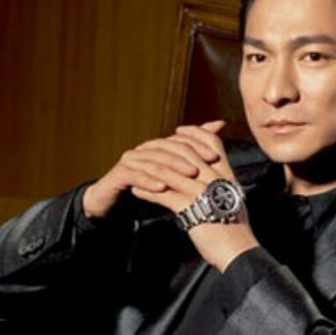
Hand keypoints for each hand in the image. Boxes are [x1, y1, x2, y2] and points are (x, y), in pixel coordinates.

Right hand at [83, 120, 224, 219]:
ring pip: (155, 163)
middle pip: (169, 150)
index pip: (181, 142)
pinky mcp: (119, 174)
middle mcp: (145, 150)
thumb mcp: (175, 181)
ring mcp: (131, 160)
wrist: (115, 207)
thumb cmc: (150, 192)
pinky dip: (149, 182)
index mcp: (159, 148)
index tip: (215, 157)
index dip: (198, 147)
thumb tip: (220, 127)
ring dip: (172, 170)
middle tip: (203, 167)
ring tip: (189, 177)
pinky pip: (136, 176)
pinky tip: (162, 188)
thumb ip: (195, 160)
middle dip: (187, 158)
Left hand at [126, 123, 258, 271]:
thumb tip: (213, 176)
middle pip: (186, 151)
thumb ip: (223, 184)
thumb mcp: (233, 199)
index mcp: (227, 175)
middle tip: (149, 147)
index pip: (211, 143)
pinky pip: (163, 195)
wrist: (239, 252)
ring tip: (135, 169)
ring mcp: (203, 193)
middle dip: (163, 147)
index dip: (193, 133)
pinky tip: (137, 192)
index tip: (178, 132)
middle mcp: (216, 179)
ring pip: (171, 171)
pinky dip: (147, 192)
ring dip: (149, 169)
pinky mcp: (192, 210)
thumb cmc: (236, 230)